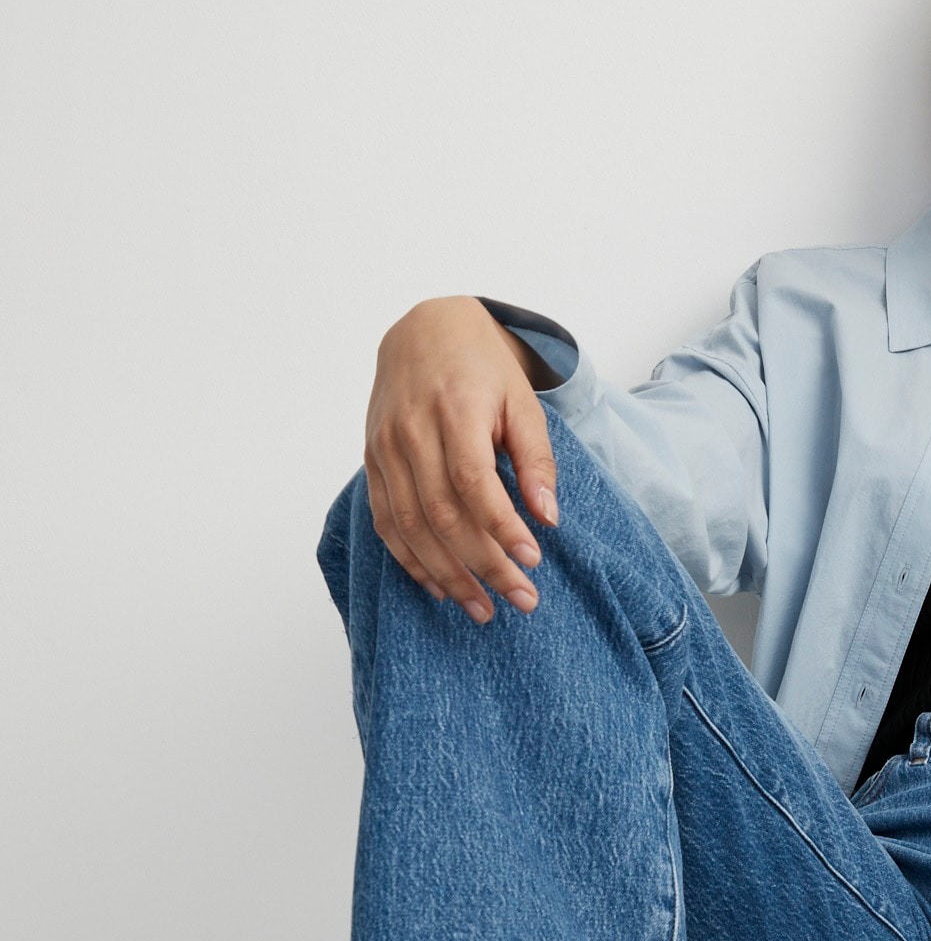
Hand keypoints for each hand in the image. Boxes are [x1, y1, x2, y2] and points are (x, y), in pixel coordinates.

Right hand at [363, 296, 560, 621]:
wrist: (424, 331)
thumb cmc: (482, 368)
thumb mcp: (523, 401)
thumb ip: (537, 459)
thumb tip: (548, 517)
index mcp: (453, 410)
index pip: (474, 481)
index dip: (501, 527)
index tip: (533, 560)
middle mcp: (411, 431)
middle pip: (443, 513)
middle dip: (483, 565)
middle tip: (521, 600)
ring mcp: (385, 448)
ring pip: (410, 526)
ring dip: (447, 575)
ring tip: (483, 609)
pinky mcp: (372, 461)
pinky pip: (385, 521)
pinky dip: (410, 561)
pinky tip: (440, 587)